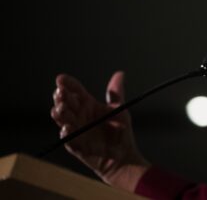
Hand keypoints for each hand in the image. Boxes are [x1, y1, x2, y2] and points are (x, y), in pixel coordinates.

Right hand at [50, 71, 149, 190]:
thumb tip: (120, 73)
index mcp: (88, 105)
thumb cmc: (120, 130)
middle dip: (61, 98)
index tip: (60, 78)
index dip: (67, 84)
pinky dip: (67, 134)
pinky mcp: (77, 146)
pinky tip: (66, 128)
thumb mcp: (119, 109)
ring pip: (63, 120)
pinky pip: (70, 140)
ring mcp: (77, 130)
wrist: (124, 154)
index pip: (75, 91)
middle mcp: (79, 116)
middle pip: (65, 104)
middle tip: (60, 92)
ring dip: (60, 114)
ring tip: (61, 108)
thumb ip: (116, 93)